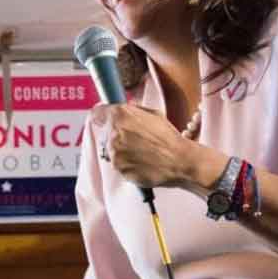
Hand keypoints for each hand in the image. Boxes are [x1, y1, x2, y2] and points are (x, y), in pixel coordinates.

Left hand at [91, 103, 219, 188]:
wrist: (180, 161)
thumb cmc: (169, 138)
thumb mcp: (154, 114)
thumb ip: (134, 110)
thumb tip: (125, 109)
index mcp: (121, 115)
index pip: (97, 113)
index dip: (103, 117)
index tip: (105, 121)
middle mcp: (114, 132)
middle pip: (105, 133)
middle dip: (116, 136)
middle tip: (135, 141)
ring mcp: (114, 152)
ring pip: (111, 151)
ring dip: (122, 152)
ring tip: (142, 153)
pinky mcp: (119, 169)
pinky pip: (118, 165)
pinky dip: (127, 165)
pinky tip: (142, 162)